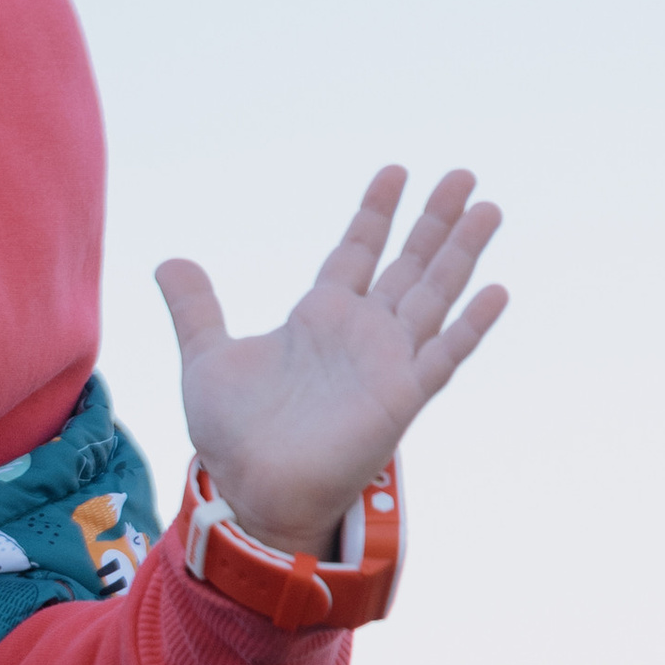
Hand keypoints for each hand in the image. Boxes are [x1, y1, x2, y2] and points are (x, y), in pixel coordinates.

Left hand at [156, 168, 506, 559]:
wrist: (252, 492)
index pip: (355, 252)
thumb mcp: (206, 359)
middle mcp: (360, 333)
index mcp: (319, 317)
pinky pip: (444, 355)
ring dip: (461, 253)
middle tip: (463, 174)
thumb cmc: (233, 437)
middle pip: (407, 262)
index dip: (375, 213)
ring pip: (434, 294)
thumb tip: (167, 261)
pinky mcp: (401, 397)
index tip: (395, 172)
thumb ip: (196, 309)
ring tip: (489, 207)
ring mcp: (386, 363)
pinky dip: (471, 325)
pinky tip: (497, 290)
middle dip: (434, 220)